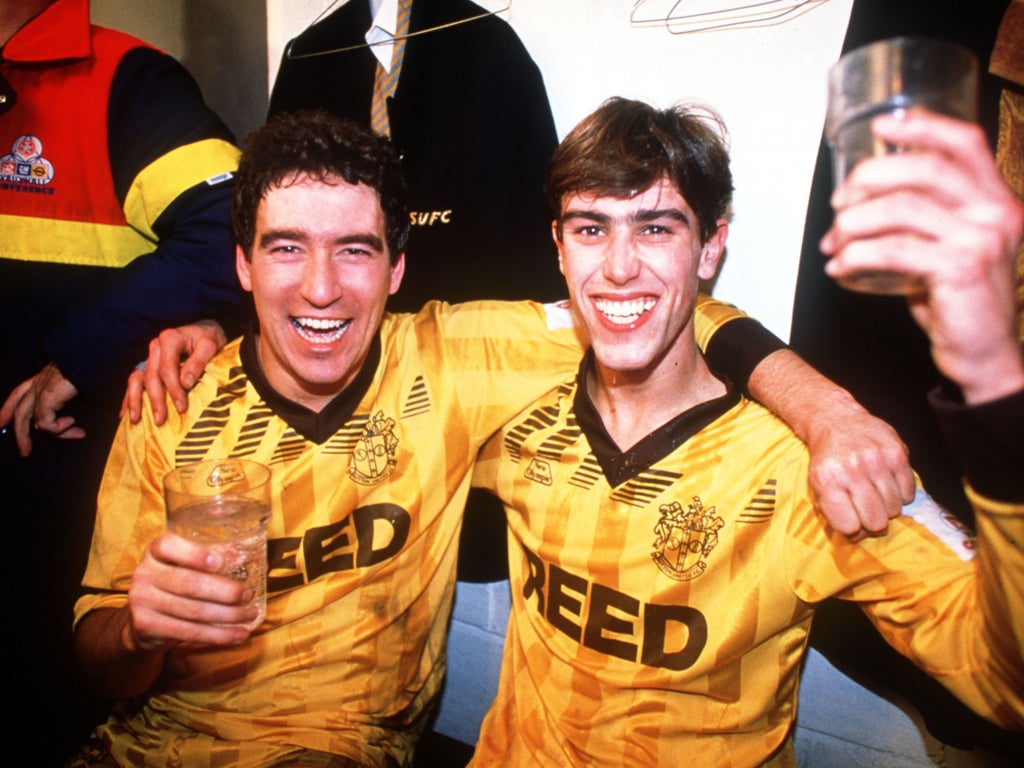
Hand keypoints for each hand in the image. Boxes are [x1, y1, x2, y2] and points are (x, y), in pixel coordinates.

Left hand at [0, 362, 82, 455]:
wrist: (86, 357)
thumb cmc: (85, 367)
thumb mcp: (71, 384)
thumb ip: (65, 399)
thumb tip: (68, 420)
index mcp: (40, 379)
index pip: (17, 395)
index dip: (6, 409)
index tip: (0, 422)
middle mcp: (36, 385)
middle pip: (19, 411)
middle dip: (20, 434)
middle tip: (24, 451)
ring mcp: (39, 391)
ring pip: (29, 420)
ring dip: (52, 433)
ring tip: (75, 434)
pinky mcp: (46, 399)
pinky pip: (46, 422)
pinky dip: (59, 428)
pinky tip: (73, 422)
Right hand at [121, 320, 226, 424]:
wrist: (204, 330)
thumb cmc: (209, 338)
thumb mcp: (210, 345)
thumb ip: (198, 362)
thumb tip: (185, 384)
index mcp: (169, 339)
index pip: (167, 369)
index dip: (173, 390)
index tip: (181, 407)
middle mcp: (155, 347)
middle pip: (151, 377)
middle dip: (155, 400)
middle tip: (160, 420)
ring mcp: (150, 357)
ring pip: (136, 379)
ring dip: (135, 400)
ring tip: (136, 420)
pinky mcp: (148, 365)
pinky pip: (134, 381)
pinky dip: (129, 397)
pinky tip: (125, 413)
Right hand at [123, 532, 255, 652]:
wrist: (144, 618)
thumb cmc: (174, 583)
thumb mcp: (186, 564)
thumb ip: (212, 555)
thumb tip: (239, 556)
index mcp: (155, 551)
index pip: (169, 546)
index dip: (195, 554)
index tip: (220, 564)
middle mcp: (144, 573)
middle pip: (189, 583)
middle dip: (225, 592)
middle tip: (247, 595)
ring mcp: (141, 601)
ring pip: (193, 611)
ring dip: (228, 615)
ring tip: (250, 615)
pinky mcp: (145, 626)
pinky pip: (189, 632)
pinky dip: (218, 635)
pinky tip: (238, 634)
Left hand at [805, 404, 915, 538]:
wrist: (836, 421)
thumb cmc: (827, 459)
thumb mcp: (816, 485)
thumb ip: (832, 512)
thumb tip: (854, 535)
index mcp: (827, 481)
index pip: (849, 527)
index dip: (853, 530)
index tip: (852, 524)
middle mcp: (852, 471)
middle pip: (876, 522)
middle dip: (872, 523)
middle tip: (867, 512)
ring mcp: (876, 461)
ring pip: (894, 509)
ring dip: (886, 507)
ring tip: (874, 493)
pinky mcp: (897, 453)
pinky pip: (909, 492)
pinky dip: (900, 493)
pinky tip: (886, 482)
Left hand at [821, 110, 1023, 403]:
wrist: (981, 351)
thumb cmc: (957, 297)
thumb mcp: (949, 244)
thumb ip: (926, 213)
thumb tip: (865, 189)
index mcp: (995, 197)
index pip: (965, 142)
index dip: (923, 125)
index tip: (881, 127)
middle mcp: (995, 211)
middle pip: (923, 169)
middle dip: (868, 179)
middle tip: (838, 203)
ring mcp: (981, 240)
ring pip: (900, 208)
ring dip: (853, 224)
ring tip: (833, 243)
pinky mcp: (959, 269)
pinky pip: (892, 249)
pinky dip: (855, 255)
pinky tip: (840, 267)